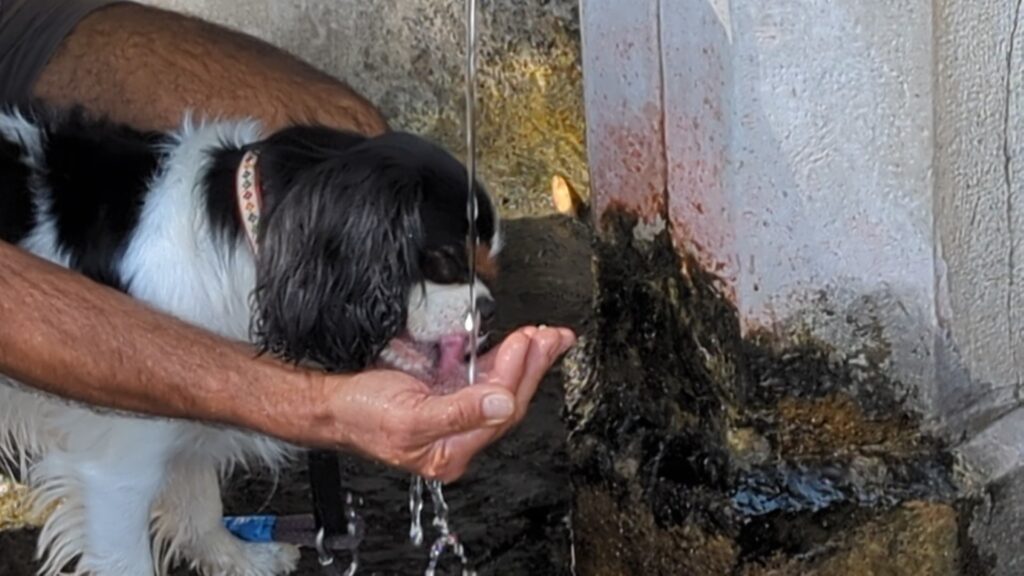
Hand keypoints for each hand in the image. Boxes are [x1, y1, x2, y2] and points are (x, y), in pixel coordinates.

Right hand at [314, 326, 575, 481]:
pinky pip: (485, 375)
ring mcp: (455, 413)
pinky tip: (519, 345)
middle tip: (553, 337)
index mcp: (450, 452)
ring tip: (547, 337)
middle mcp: (458, 436)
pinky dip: (504, 356)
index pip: (499, 410)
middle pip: (509, 399)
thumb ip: (458, 412)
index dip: (515, 373)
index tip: (526, 341)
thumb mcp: (407, 417)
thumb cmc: (360, 415)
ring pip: (502, 386)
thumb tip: (502, 404)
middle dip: (533, 365)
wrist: (331, 403)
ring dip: (526, 359)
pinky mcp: (448, 393)